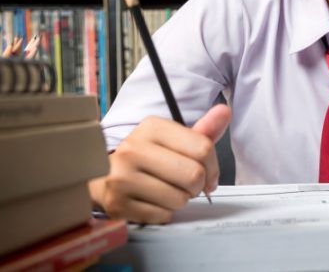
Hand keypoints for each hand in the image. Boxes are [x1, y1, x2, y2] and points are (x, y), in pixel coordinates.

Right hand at [89, 104, 231, 223]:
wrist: (103, 176)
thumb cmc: (146, 157)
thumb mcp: (173, 139)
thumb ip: (203, 131)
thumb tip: (224, 112)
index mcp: (151, 127)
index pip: (203, 148)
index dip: (213, 166)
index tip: (207, 171)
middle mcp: (133, 149)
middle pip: (194, 175)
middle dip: (198, 185)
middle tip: (188, 184)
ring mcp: (122, 178)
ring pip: (180, 199)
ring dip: (181, 199)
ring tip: (168, 190)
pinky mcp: (118, 204)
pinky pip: (163, 215)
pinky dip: (165, 212)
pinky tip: (154, 201)